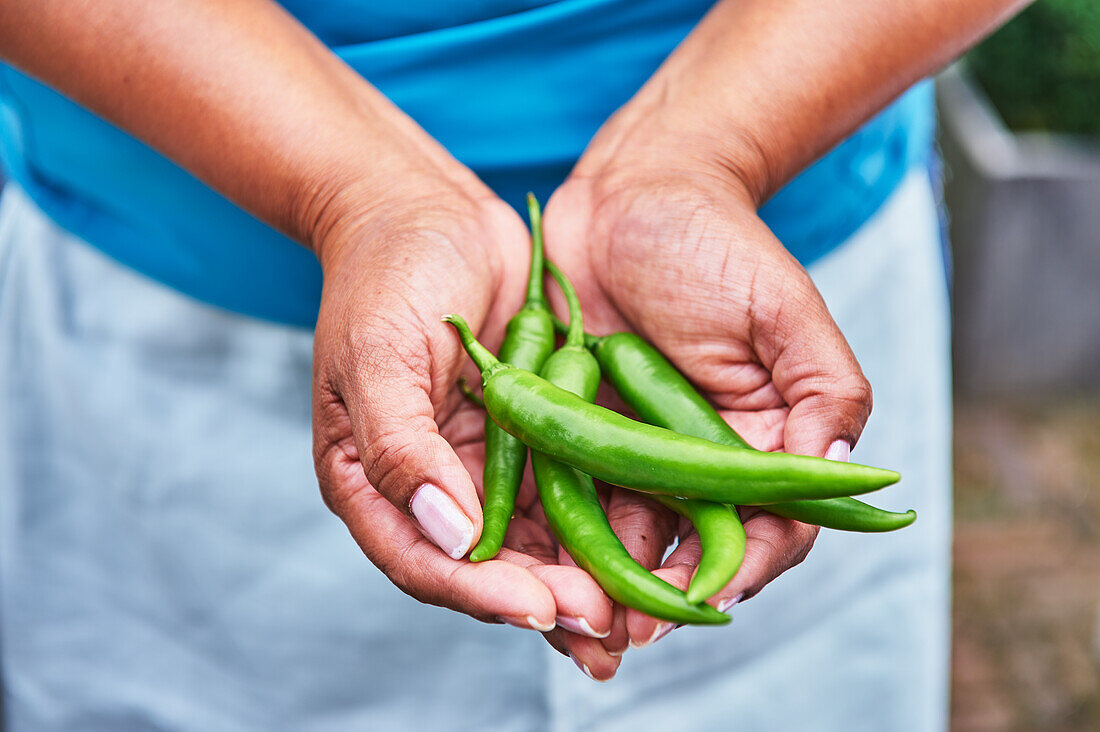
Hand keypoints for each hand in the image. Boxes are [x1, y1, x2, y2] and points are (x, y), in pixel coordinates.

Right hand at [310, 178, 612, 643]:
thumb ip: (401, 450)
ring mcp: (481, 464)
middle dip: (545, 601)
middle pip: (487, 569)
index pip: (424, 561)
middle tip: (606, 626)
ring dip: (578, 580)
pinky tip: (639, 552)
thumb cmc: (386, 273)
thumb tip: (451, 539)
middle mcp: (429, 485)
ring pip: (533, 545)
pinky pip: (565, 493)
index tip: (540, 610)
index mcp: (373, 480)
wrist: (427, 209)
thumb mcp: (379, 355)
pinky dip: (597, 526)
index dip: (482, 594)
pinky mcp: (528, 438)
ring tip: (632, 616)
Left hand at [541, 114, 871, 652]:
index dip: (735, 571)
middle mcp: (695, 461)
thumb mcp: (785, 311)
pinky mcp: (575, 434)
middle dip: (652, 597)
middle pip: (684, 553)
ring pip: (621, 540)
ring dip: (597, 584)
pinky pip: (564, 497)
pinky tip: (529, 566)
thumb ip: (824, 393)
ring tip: (567, 618)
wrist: (628, 197)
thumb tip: (832, 473)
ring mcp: (632, 452)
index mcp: (760, 445)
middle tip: (615, 631)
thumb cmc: (716, 244)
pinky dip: (552, 537)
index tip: (700, 597)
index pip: (762, 532)